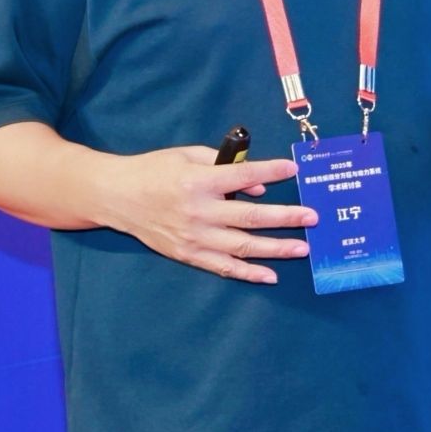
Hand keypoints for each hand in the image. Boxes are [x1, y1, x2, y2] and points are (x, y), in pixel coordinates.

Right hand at [103, 146, 317, 283]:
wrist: (117, 197)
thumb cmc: (154, 170)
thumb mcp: (187, 156)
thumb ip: (225, 166)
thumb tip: (259, 188)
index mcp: (198, 181)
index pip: (243, 176)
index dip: (271, 172)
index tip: (294, 170)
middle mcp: (198, 211)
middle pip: (250, 216)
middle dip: (285, 217)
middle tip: (312, 217)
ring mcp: (194, 237)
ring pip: (242, 246)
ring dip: (276, 248)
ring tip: (302, 247)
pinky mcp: (188, 254)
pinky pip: (224, 267)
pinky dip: (248, 273)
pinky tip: (270, 275)